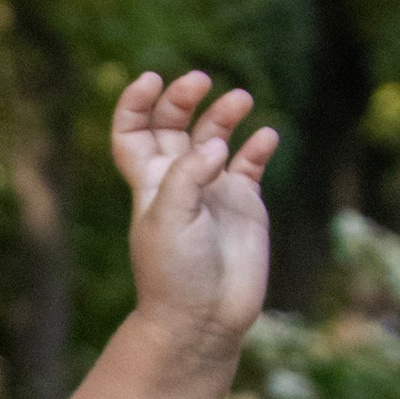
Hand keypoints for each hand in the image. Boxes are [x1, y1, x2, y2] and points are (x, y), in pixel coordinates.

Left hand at [111, 67, 278, 357]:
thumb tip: (215, 144)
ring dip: (225, 113)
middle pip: (175, 125)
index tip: (151, 80)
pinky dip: (259, 145)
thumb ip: (188, 176)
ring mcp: (212, 191)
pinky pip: (251, 163)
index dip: (136, 103)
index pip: (133, 132)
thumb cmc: (174, 275)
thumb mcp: (169, 221)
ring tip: (241, 100)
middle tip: (201, 82)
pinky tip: (266, 136)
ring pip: (216, 136)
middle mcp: (179, 181)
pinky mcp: (244, 204)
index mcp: (149, 183)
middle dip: (184, 98)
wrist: (204, 319)